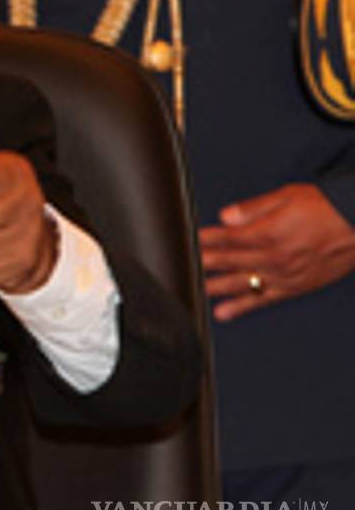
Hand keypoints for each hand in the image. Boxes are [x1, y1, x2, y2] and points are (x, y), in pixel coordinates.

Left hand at [200, 183, 354, 321]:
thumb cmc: (330, 209)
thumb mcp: (289, 197)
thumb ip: (254, 208)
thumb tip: (226, 216)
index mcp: (270, 233)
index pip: (227, 238)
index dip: (203, 240)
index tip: (185, 242)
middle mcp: (275, 257)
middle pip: (229, 262)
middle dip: (201, 264)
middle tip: (179, 268)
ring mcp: (284, 276)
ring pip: (240, 284)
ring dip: (213, 288)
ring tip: (190, 292)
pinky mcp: (294, 288)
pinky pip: (262, 300)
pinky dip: (241, 307)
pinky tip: (223, 312)